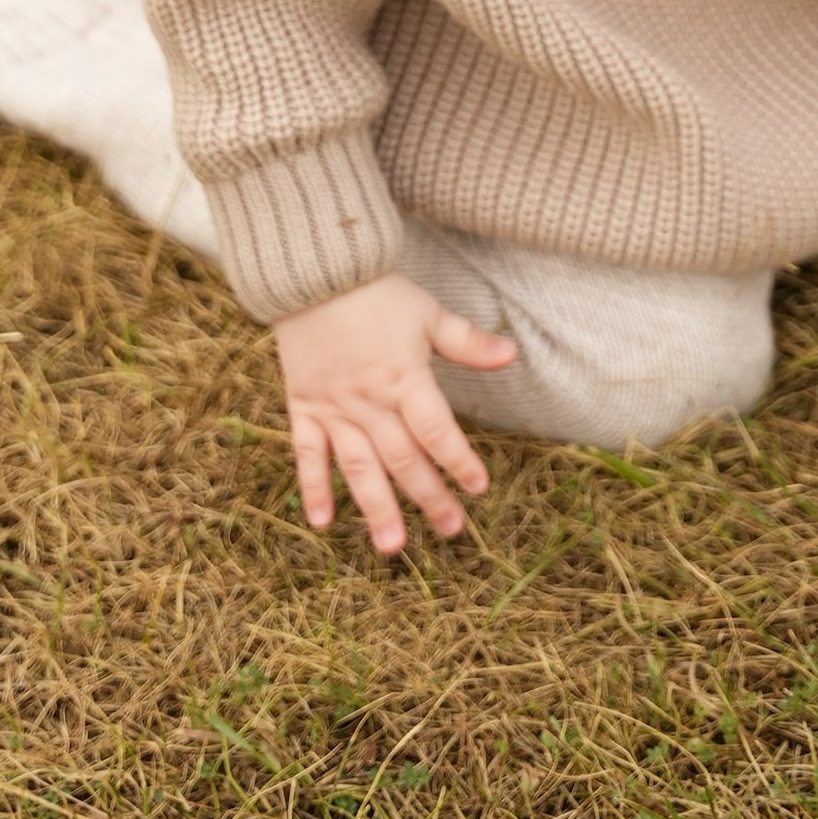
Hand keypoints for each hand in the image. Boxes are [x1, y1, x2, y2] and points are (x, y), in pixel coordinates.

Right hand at [273, 272, 514, 553]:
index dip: (459, 460)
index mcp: (404, 379)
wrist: (313, 273)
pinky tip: (322, 521)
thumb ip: (467, 342)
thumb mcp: (427, 313)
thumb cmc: (376, 292)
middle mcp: (370, 402)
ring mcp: (334, 409)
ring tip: (393, 546)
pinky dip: (313, 487)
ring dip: (376, 507)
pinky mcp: (304, 407)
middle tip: (451, 530)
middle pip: (403, 458)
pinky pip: (307, 454)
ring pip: (358, 467)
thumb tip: (512, 352)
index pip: (437, 430)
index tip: (479, 487)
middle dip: (429, 496)